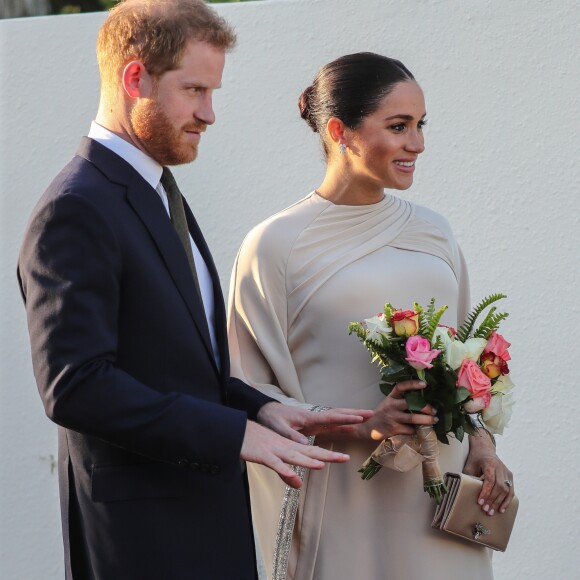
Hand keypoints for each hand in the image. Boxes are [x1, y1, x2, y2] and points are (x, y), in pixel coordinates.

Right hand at [240, 420, 351, 488]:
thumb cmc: (256, 445)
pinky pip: (274, 463)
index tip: (345, 457)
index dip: (329, 455)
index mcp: (289, 448)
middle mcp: (286, 448)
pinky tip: (292, 475)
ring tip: (322, 465)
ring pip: (294, 456)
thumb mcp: (273, 460)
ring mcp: (274, 451)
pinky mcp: (263, 455)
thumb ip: (286, 473)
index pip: (313, 452)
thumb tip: (299, 485)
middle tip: (346, 458)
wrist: (238, 431)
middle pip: (309, 452)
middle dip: (327, 455)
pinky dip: (284, 469)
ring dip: (307, 461)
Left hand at [256, 402, 373, 443]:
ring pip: (337, 418)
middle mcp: (315, 417)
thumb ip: (291, 435)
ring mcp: (316, 420)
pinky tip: (352, 429)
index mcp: (308, 417)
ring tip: (367, 418)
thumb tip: (305, 444)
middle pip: (338, 414)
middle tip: (372, 413)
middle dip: (354, 414)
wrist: (267, 411)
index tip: (359, 418)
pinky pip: (331, 425)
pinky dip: (343, 426)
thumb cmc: (272, 419)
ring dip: (351, 418)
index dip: (345, 418)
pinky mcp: (314, 425)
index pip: (330, 417)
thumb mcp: (279, 428)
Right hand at [354, 380, 437, 440]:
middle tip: (434, 410)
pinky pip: (410, 429)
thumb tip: (420, 400)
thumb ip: (400, 400)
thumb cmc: (381, 414)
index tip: (424, 384)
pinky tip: (419, 431)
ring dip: (426, 420)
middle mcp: (391, 405)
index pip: (401, 387)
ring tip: (434, 420)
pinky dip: (416, 430)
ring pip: (413, 418)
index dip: (413, 384)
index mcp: (391, 397)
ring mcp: (392, 417)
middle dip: (425, 407)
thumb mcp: (388, 403)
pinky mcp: (394, 429)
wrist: (368, 428)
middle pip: (411, 403)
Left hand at [464, 432, 513, 515]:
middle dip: (492, 500)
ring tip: (492, 512)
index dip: (485, 492)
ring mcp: (507, 472)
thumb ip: (469, 477)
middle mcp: (500, 467)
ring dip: (499, 503)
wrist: (485, 449)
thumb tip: (465, 492)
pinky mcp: (510, 476)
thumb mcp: (469, 465)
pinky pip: (511, 490)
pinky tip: (501, 509)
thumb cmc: (475, 458)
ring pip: (506, 490)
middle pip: (499, 486)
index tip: (480, 502)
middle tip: (485, 510)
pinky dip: (507, 501)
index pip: (489, 480)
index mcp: (490, 463)